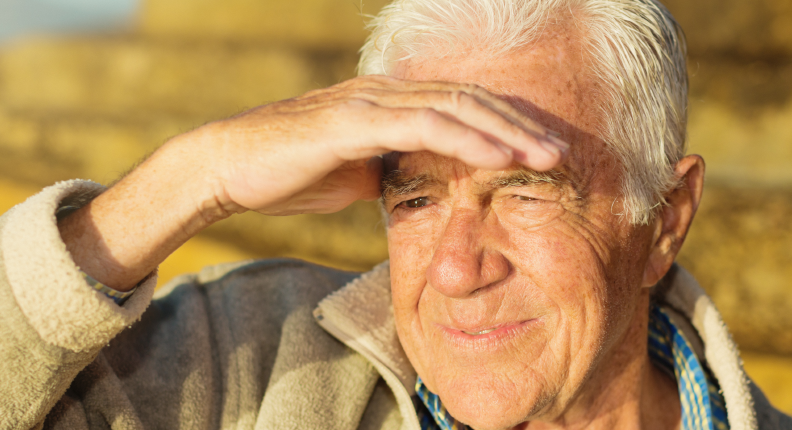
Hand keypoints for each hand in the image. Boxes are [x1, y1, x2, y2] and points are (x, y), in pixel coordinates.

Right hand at [186, 75, 569, 216]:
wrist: (226, 170)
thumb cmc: (287, 173)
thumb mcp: (353, 173)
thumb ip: (391, 169)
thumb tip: (423, 187)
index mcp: (389, 102)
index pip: (462, 105)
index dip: (506, 123)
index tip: (544, 150)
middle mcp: (385, 92)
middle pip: (470, 98)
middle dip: (521, 124)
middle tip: (565, 150)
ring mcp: (369, 102)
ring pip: (455, 107)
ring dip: (506, 132)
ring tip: (547, 156)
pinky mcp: (352, 121)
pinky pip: (421, 126)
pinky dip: (466, 140)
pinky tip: (498, 158)